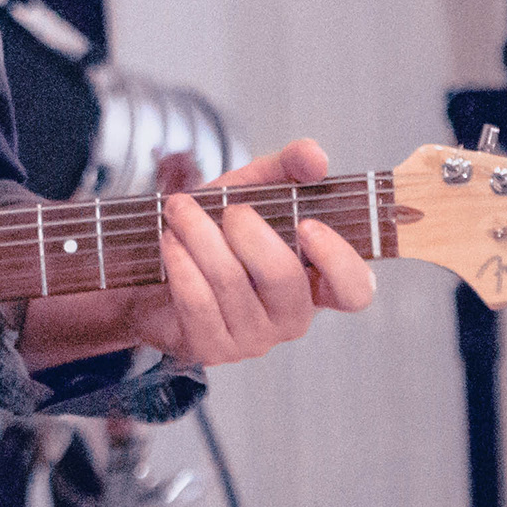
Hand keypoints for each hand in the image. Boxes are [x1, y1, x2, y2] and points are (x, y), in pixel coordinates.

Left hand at [128, 139, 374, 368]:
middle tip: (229, 209)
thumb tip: (315, 156)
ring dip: (201, 237)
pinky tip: (171, 242)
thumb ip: (288, 167)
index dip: (338, 261)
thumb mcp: (253, 189)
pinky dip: (182, 264)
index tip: (307, 225)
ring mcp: (252, 339)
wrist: (152, 267)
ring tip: (180, 210)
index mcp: (316, 282)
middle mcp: (291, 316)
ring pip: (232, 286)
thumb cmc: (216, 231)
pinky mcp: (211, 350)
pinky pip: (198, 304)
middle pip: (284, 280)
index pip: (354, 290)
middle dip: (250, 235)